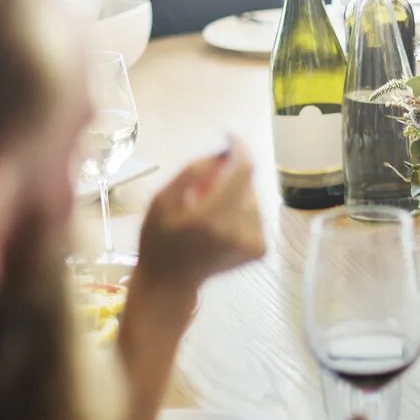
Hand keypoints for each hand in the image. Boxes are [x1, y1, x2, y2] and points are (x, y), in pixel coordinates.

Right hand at [133, 141, 265, 299]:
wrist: (171, 282)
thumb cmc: (159, 240)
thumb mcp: (161, 201)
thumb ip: (191, 172)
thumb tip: (222, 153)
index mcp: (209, 218)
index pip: (242, 170)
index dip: (239, 148)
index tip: (230, 137)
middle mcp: (236, 230)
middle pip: (247, 183)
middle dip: (229, 177)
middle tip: (203, 191)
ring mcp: (252, 242)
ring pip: (252, 199)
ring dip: (234, 196)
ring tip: (209, 212)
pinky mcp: (260, 250)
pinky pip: (256, 216)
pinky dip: (241, 213)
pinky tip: (221, 227)